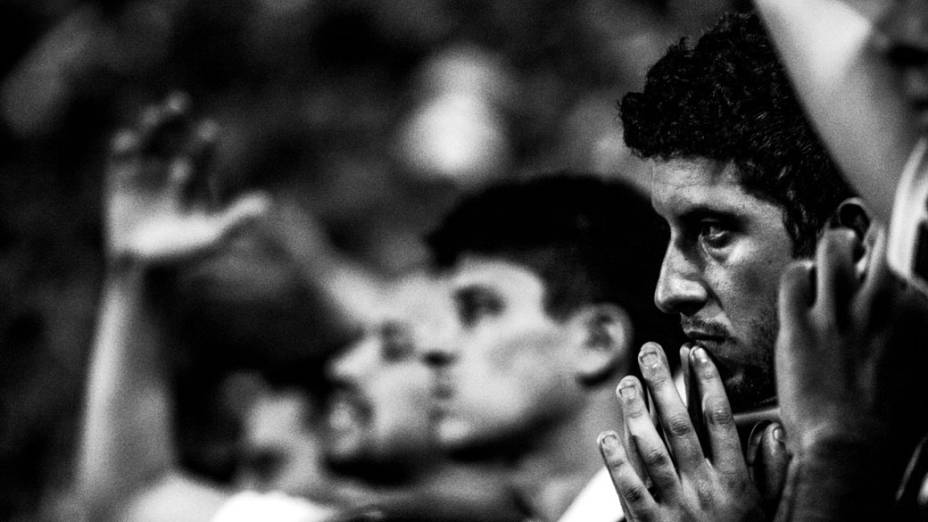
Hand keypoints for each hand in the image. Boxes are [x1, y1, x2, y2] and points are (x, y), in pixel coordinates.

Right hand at [104, 92, 268, 266]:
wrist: (146, 271)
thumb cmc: (185, 258)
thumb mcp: (213, 238)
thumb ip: (237, 220)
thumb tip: (266, 204)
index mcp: (197, 181)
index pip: (203, 155)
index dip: (205, 143)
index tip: (210, 131)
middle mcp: (172, 171)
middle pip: (175, 138)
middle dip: (177, 121)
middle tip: (180, 103)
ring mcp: (146, 174)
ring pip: (150, 142)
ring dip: (154, 126)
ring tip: (159, 113)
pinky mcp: (121, 181)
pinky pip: (122, 159)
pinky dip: (124, 148)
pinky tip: (127, 141)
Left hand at [599, 343, 765, 520]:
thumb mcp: (768, 508)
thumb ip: (772, 469)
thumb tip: (773, 428)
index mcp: (734, 481)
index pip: (720, 421)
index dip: (707, 383)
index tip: (696, 352)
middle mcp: (704, 489)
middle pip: (680, 426)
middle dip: (663, 384)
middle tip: (649, 351)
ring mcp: (675, 506)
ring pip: (652, 451)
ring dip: (636, 413)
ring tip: (626, 382)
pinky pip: (630, 489)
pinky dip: (616, 463)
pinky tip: (606, 436)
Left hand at [776, 228, 927, 500]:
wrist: (852, 449)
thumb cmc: (892, 423)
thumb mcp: (926, 371)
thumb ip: (920, 329)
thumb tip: (917, 315)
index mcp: (919, 315)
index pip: (917, 258)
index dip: (907, 256)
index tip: (901, 259)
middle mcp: (880, 306)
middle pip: (881, 240)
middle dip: (873, 238)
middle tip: (866, 247)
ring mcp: (837, 312)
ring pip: (833, 248)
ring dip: (834, 247)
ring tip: (834, 252)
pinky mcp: (799, 324)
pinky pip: (794, 277)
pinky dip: (799, 273)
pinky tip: (803, 281)